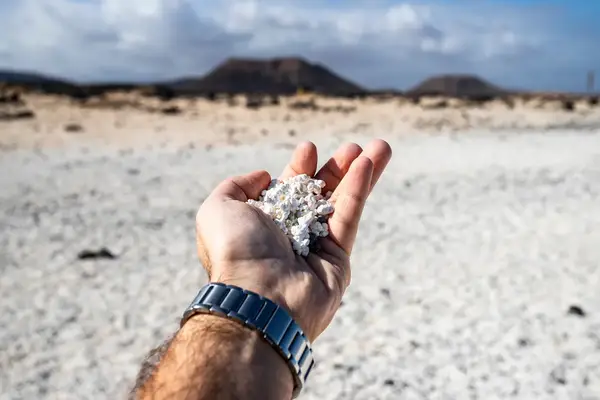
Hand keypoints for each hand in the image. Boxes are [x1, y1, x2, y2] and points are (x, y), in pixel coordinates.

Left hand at [195, 140, 391, 340]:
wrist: (258, 296)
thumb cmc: (235, 250)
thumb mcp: (217, 208)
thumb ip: (237, 186)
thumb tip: (264, 176)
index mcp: (262, 223)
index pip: (287, 190)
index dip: (299, 167)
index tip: (308, 149)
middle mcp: (290, 235)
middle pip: (319, 194)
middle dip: (336, 168)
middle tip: (353, 147)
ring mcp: (316, 248)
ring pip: (341, 203)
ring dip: (359, 174)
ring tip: (378, 146)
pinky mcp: (338, 260)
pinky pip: (349, 219)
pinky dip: (359, 191)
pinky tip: (368, 164)